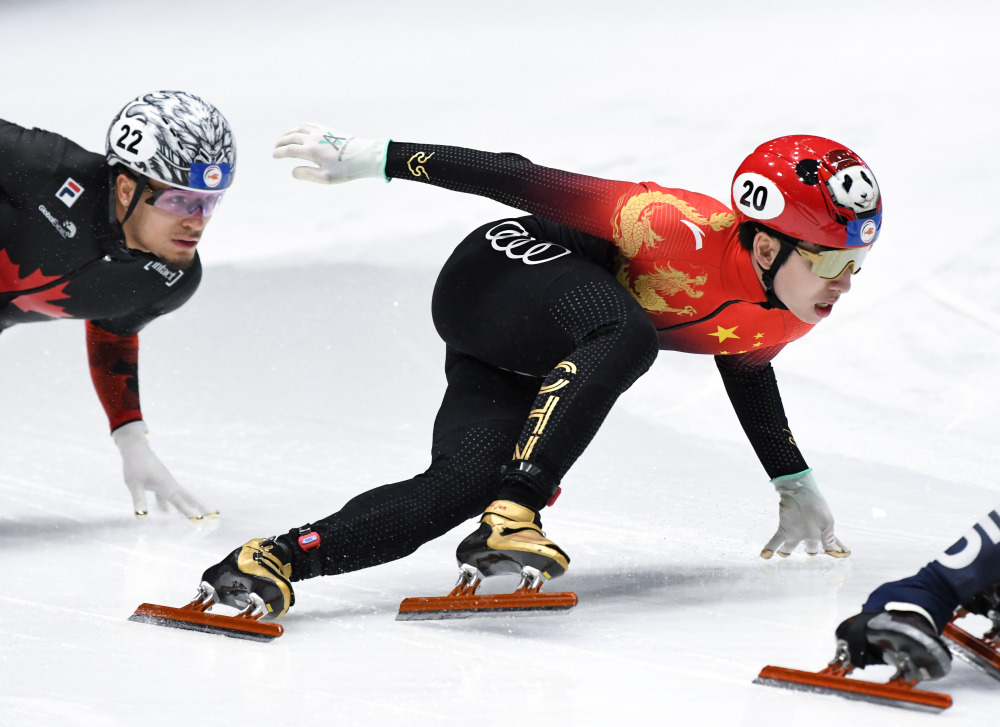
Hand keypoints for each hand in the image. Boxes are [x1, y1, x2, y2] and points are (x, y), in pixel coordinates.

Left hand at [111, 420, 217, 520]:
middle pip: (189, 497)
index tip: (200, 519)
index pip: (179, 501)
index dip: (189, 511)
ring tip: (202, 514)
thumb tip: (142, 516)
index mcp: (165, 486)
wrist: (136, 448)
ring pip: (183, 496)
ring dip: (193, 505)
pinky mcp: (162, 481)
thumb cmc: (134, 465)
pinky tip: (164, 513)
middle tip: (216, 514)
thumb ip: (139, 500)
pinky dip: (170, 504)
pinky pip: (170, 495)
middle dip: (202, 506)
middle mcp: (170, 484)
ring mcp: (168, 482)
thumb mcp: (134, 484)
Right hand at [272, 122, 388, 183]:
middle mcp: (313, 139)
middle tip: (276, 147)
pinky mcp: (329, 130)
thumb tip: (292, 171)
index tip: (274, 156)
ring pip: (299, 128)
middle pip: (291, 137)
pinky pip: (310, 124)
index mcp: (311, 151)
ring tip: (285, 138)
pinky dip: (301, 126)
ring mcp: (321, 132)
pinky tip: (300, 129)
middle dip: (281, 142)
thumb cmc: (346, 170)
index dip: (279, 153)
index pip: (289, 150)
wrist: (365, 156)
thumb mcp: (326, 178)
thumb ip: (307, 174)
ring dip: (289, 133)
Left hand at [760, 469, 848, 558]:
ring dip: (785, 552)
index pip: (833, 544)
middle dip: (810, 552)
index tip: (844, 556)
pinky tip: (764, 556)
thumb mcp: (827, 523)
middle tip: (809, 556)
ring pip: (789, 547)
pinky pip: (775, 542)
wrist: (800, 492)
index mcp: (822, 533)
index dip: (837, 550)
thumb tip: (834, 554)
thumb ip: (829, 539)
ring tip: (781, 555)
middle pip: (811, 547)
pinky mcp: (784, 529)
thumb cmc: (817, 506)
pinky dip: (769, 549)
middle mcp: (809, 534)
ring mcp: (796, 532)